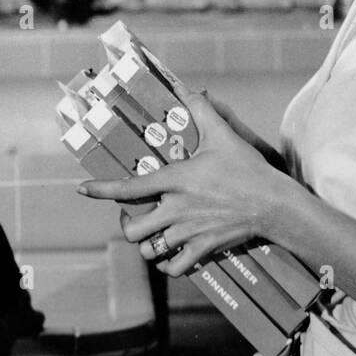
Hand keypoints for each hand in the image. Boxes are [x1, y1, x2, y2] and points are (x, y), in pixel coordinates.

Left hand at [0, 288, 44, 355]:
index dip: (35, 324)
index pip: (38, 320)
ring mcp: (13, 283)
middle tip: (10, 315)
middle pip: (27, 305)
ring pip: (13, 290)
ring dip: (6, 296)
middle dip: (21, 309)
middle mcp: (25, 300)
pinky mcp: (0, 274)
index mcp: (29, 317)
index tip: (32, 328)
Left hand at [78, 76, 290, 275]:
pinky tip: (172, 255)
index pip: (128, 188)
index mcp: (175, 181)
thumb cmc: (246, 168)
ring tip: (153, 236)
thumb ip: (200, 109)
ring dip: (147, 245)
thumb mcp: (222, 134)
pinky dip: (169, 264)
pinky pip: (175, 267)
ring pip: (150, 251)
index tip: (83, 189)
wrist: (273, 203)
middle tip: (134, 217)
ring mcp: (188, 232)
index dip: (101, 190)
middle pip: (132, 230)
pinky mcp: (203, 248)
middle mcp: (175, 209)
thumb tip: (185, 88)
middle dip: (128, 226)